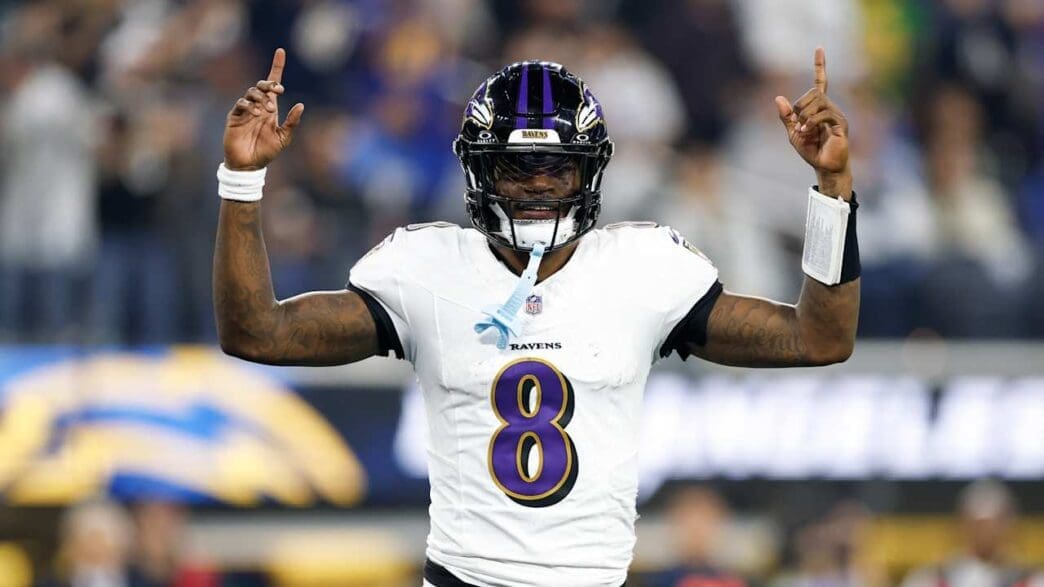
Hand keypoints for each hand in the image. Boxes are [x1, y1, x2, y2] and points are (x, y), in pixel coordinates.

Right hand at [223, 48, 303, 170]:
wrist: (250, 165)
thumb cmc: (266, 151)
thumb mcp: (284, 137)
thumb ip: (292, 122)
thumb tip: (301, 105)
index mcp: (270, 107)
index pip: (273, 83)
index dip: (277, 66)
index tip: (281, 52)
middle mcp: (258, 105)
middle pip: (262, 84)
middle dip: (269, 84)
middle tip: (278, 91)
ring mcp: (245, 110)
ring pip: (251, 92)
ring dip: (261, 97)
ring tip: (267, 111)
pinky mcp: (235, 116)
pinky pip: (241, 104)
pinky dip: (249, 105)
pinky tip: (256, 114)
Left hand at [774, 47, 850, 196]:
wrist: (823, 166)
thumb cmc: (811, 150)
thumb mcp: (793, 133)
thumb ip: (786, 117)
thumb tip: (778, 98)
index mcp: (818, 107)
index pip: (820, 81)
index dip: (820, 65)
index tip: (819, 48)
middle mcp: (829, 107)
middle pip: (813, 92)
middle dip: (800, 106)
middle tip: (798, 123)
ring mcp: (836, 114)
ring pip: (818, 101)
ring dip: (805, 115)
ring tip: (804, 130)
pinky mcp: (841, 124)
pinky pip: (824, 114)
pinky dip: (812, 122)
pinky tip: (808, 131)